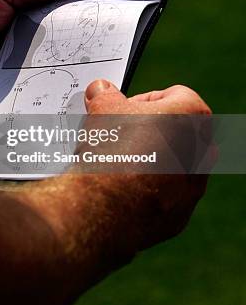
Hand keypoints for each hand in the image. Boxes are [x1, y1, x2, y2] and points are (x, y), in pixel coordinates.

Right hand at [81, 80, 212, 251]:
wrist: (105, 208)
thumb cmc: (112, 152)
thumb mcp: (102, 109)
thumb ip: (105, 94)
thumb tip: (101, 91)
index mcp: (191, 116)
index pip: (172, 95)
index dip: (142, 101)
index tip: (122, 110)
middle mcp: (202, 150)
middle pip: (175, 129)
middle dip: (148, 130)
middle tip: (119, 134)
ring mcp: (194, 185)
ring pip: (172, 163)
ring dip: (149, 159)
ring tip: (117, 161)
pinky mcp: (181, 213)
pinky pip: (165, 194)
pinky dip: (146, 189)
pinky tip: (120, 187)